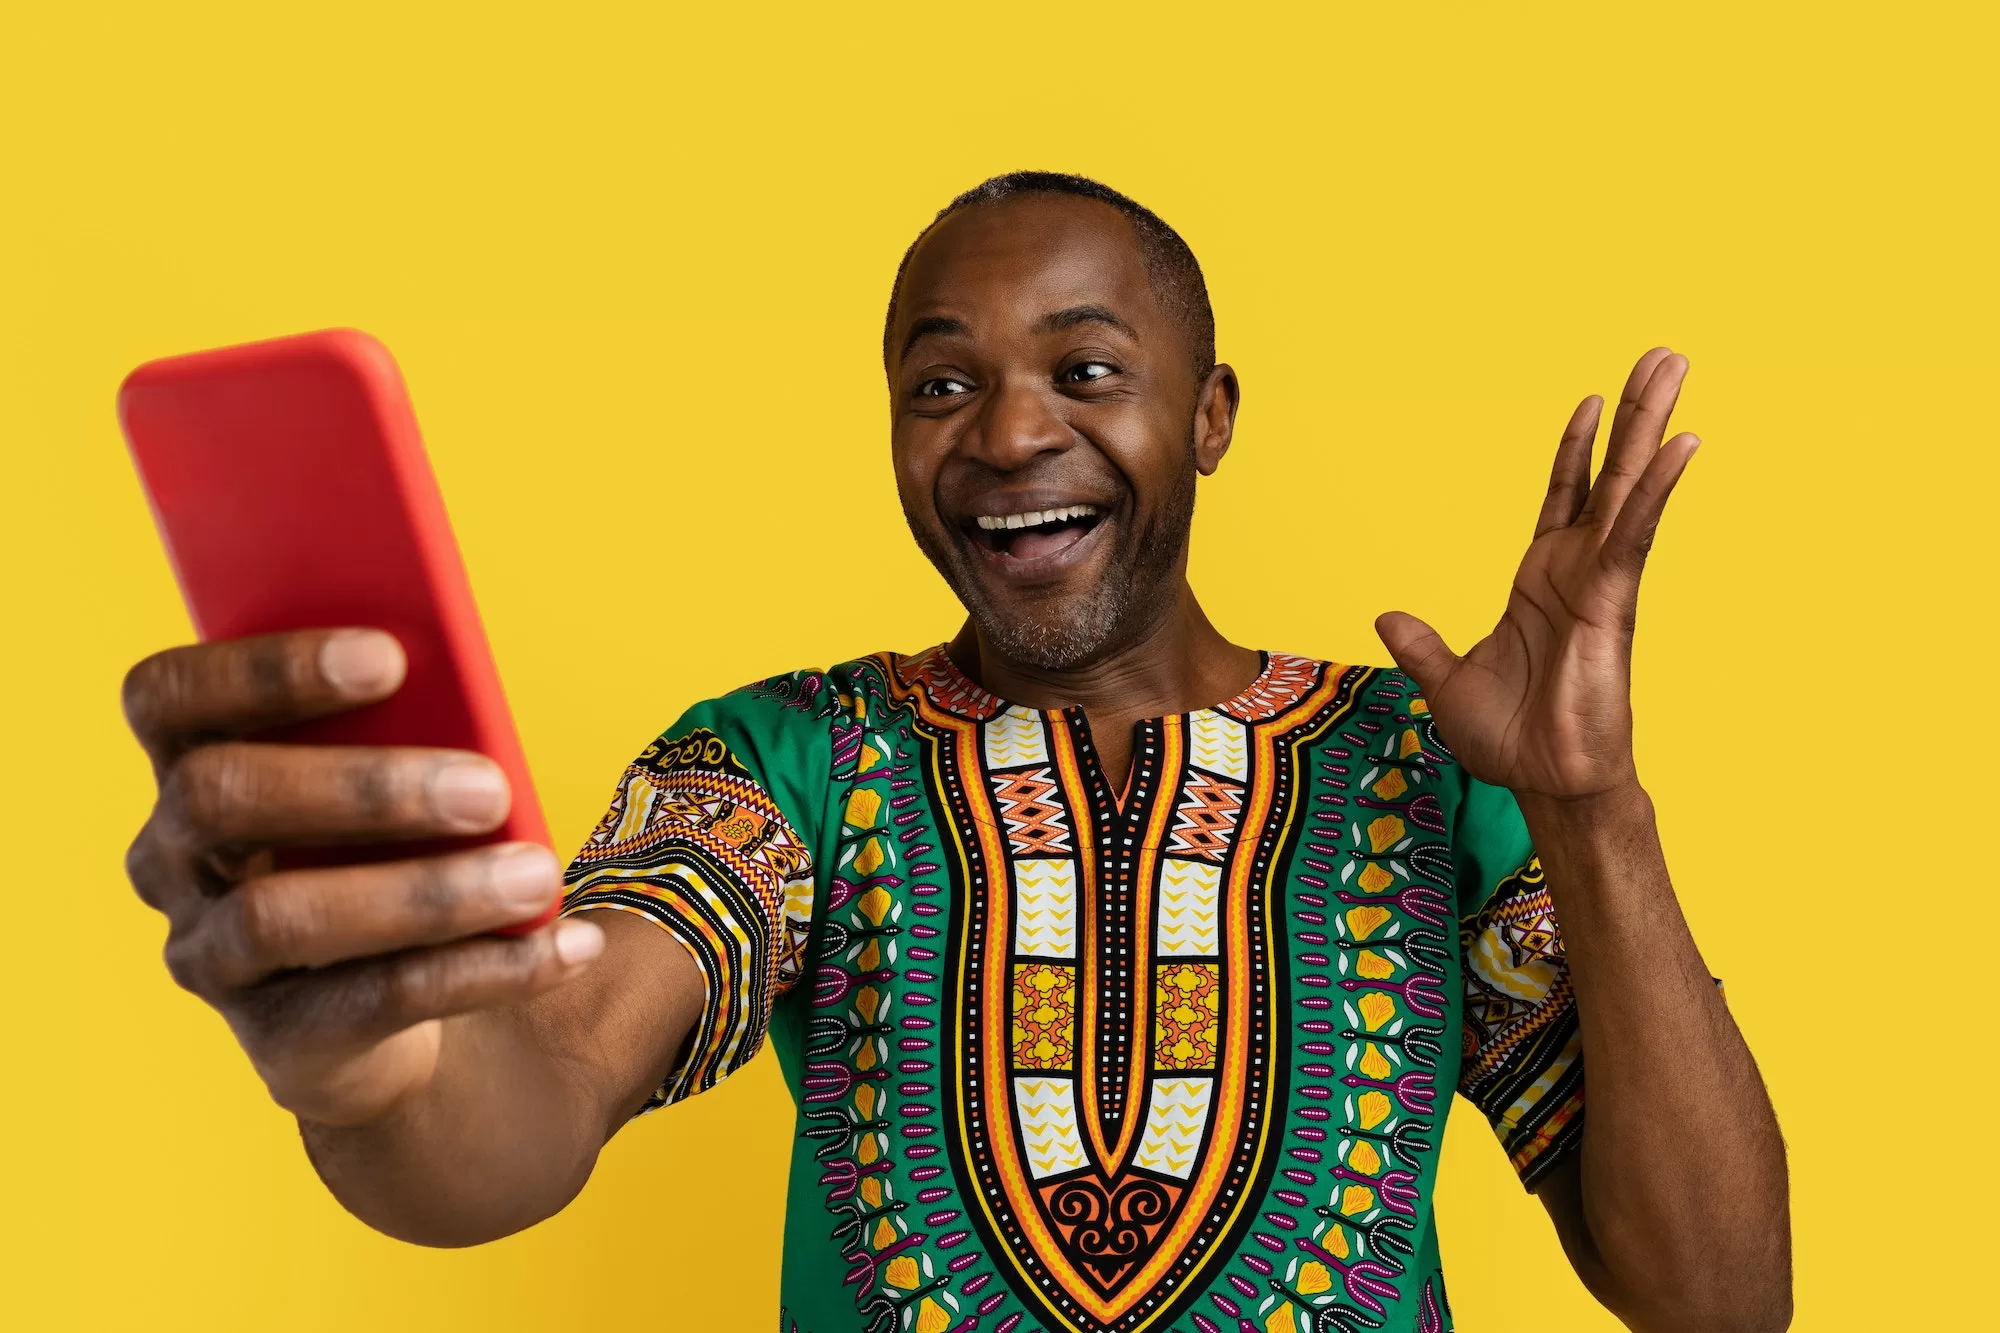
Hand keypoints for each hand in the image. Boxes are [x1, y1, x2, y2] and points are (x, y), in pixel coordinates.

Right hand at [122, 629, 603, 1126]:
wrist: (404, 1007)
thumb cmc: (398, 846)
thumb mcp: (401, 781)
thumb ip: (413, 731)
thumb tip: (475, 708)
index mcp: (189, 763)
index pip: (169, 697)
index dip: (264, 668)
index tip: (390, 656)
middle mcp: (171, 860)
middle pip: (220, 797)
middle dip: (363, 785)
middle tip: (489, 786)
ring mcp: (214, 957)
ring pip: (283, 917)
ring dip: (427, 893)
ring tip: (537, 876)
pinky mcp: (277, 1041)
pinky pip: (373, 1002)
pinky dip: (484, 970)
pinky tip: (565, 948)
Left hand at [1375, 348, 1699, 799]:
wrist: (1544, 784)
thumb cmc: (1511, 741)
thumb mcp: (1447, 683)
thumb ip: (1422, 647)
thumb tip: (1387, 618)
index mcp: (1542, 580)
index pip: (1565, 497)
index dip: (1577, 450)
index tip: (1591, 401)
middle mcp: (1577, 570)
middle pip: (1610, 475)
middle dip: (1634, 416)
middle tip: (1663, 358)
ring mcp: (1599, 581)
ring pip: (1629, 488)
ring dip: (1652, 427)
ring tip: (1675, 369)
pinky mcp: (1612, 602)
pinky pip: (1634, 533)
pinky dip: (1653, 489)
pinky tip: (1680, 443)